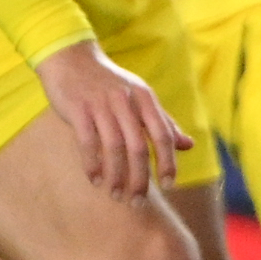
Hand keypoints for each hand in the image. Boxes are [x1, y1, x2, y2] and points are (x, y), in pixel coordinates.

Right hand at [36, 39, 191, 201]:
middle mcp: (125, 101)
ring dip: (115, 176)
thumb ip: (163, 122)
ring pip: (114, 148)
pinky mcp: (78, 108)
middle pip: (138, 147)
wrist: (71, 58)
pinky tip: (95, 180)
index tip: (169, 185)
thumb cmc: (109, 83)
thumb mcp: (140, 97)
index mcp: (145, 98)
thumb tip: (189, 146)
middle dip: (140, 178)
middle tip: (138, 201)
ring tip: (116, 195)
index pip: (162, 134)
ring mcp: (101, 104)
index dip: (167, 161)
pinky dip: (92, 164)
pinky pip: (88, 142)